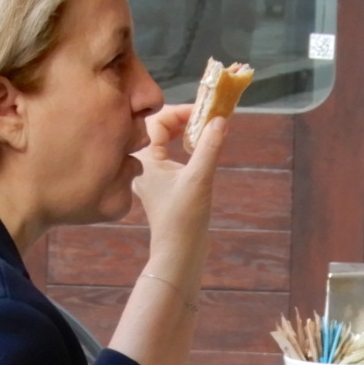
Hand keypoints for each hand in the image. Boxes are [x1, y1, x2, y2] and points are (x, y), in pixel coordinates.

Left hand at [131, 104, 226, 282]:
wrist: (179, 253)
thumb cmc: (183, 218)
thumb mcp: (199, 178)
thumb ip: (209, 146)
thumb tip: (220, 119)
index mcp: (144, 159)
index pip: (157, 120)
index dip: (181, 111)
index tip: (205, 113)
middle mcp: (143, 165)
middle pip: (158, 128)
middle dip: (183, 120)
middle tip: (205, 119)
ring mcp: (151, 176)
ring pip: (163, 142)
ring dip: (183, 133)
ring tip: (203, 132)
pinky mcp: (162, 187)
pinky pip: (169, 157)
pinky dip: (183, 148)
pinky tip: (197, 152)